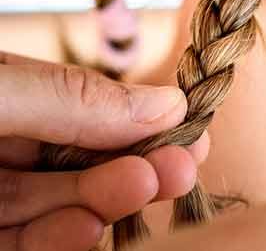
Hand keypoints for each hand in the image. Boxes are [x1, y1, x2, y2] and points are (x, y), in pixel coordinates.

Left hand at [0, 51, 208, 250]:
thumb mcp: (0, 92)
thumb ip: (72, 97)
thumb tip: (168, 102)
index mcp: (8, 88)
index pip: (84, 102)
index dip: (138, 117)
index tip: (189, 127)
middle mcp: (1, 140)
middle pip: (78, 155)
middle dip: (131, 163)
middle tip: (179, 169)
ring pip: (54, 201)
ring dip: (103, 202)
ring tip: (143, 189)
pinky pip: (20, 246)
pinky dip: (59, 241)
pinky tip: (89, 229)